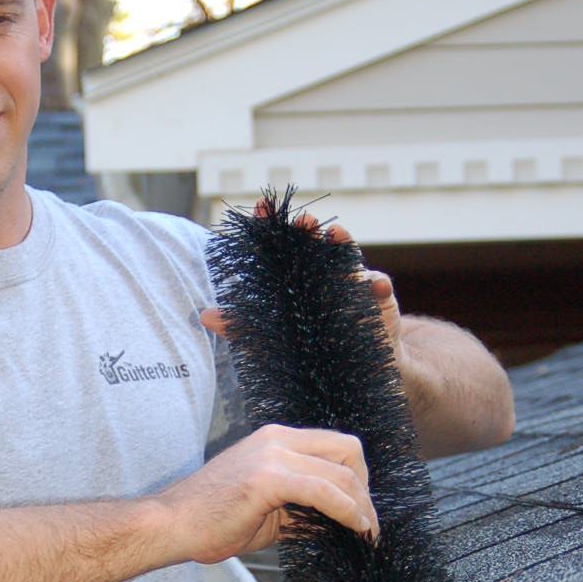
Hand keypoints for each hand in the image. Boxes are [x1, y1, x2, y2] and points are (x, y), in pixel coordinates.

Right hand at [157, 423, 377, 565]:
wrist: (172, 525)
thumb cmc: (211, 520)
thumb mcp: (268, 509)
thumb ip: (302, 507)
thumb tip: (339, 522)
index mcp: (275, 439)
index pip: (336, 444)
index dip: (359, 476)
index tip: (362, 508)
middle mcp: (277, 439)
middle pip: (348, 450)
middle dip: (366, 489)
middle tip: (369, 523)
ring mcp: (272, 455)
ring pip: (342, 471)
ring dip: (363, 506)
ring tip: (368, 533)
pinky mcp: (267, 479)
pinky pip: (324, 491)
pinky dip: (348, 510)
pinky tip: (354, 528)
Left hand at [200, 204, 401, 358]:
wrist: (353, 372)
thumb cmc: (311, 349)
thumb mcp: (272, 340)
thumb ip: (240, 327)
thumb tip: (203, 316)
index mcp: (296, 278)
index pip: (281, 247)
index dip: (270, 226)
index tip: (259, 209)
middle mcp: (323, 273)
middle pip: (314, 243)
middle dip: (307, 228)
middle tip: (299, 220)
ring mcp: (352, 282)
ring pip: (347, 256)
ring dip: (342, 242)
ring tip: (335, 234)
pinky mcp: (378, 298)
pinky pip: (379, 287)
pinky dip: (377, 284)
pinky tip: (375, 286)